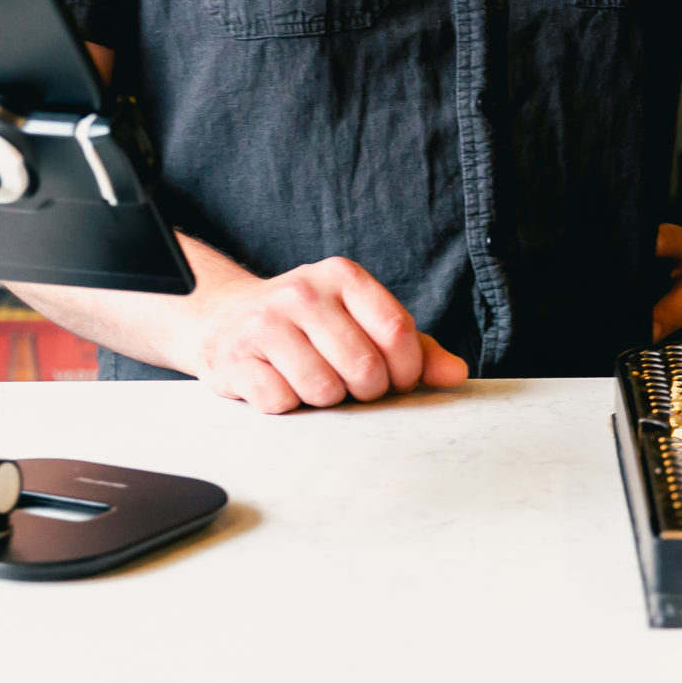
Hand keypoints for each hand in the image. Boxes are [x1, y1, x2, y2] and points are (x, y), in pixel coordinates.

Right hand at [184, 257, 468, 413]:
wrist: (225, 319)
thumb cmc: (308, 327)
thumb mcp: (361, 322)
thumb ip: (413, 347)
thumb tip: (456, 374)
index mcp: (342, 276)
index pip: (397, 332)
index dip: (406, 371)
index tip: (396, 380)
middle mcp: (303, 292)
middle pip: (364, 367)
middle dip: (364, 390)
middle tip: (348, 382)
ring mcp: (265, 322)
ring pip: (324, 390)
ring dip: (324, 400)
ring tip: (310, 380)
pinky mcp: (234, 356)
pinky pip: (281, 402)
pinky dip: (287, 405)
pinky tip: (278, 384)